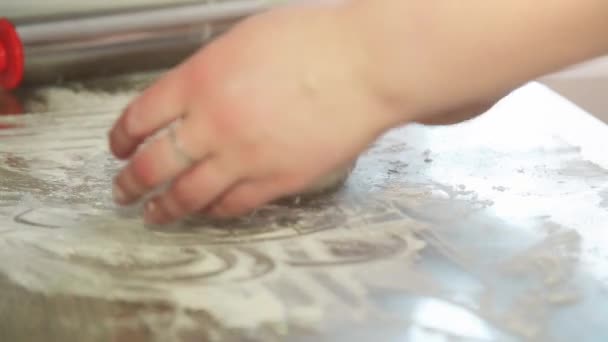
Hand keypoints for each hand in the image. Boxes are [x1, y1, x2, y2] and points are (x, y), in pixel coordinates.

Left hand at [108, 4, 396, 223]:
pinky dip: (212, 211)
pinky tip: (205, 212)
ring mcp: (243, 157)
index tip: (117, 148)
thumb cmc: (313, 41)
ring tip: (152, 215)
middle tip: (122, 192)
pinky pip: (233, 205)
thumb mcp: (243, 39)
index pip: (140, 118)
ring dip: (163, 207)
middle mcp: (212, 124)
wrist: (365, 67)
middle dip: (131, 183)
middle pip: (154, 165)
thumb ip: (208, 71)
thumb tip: (191, 95)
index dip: (121, 138)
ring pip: (188, 195)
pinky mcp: (276, 181)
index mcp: (199, 81)